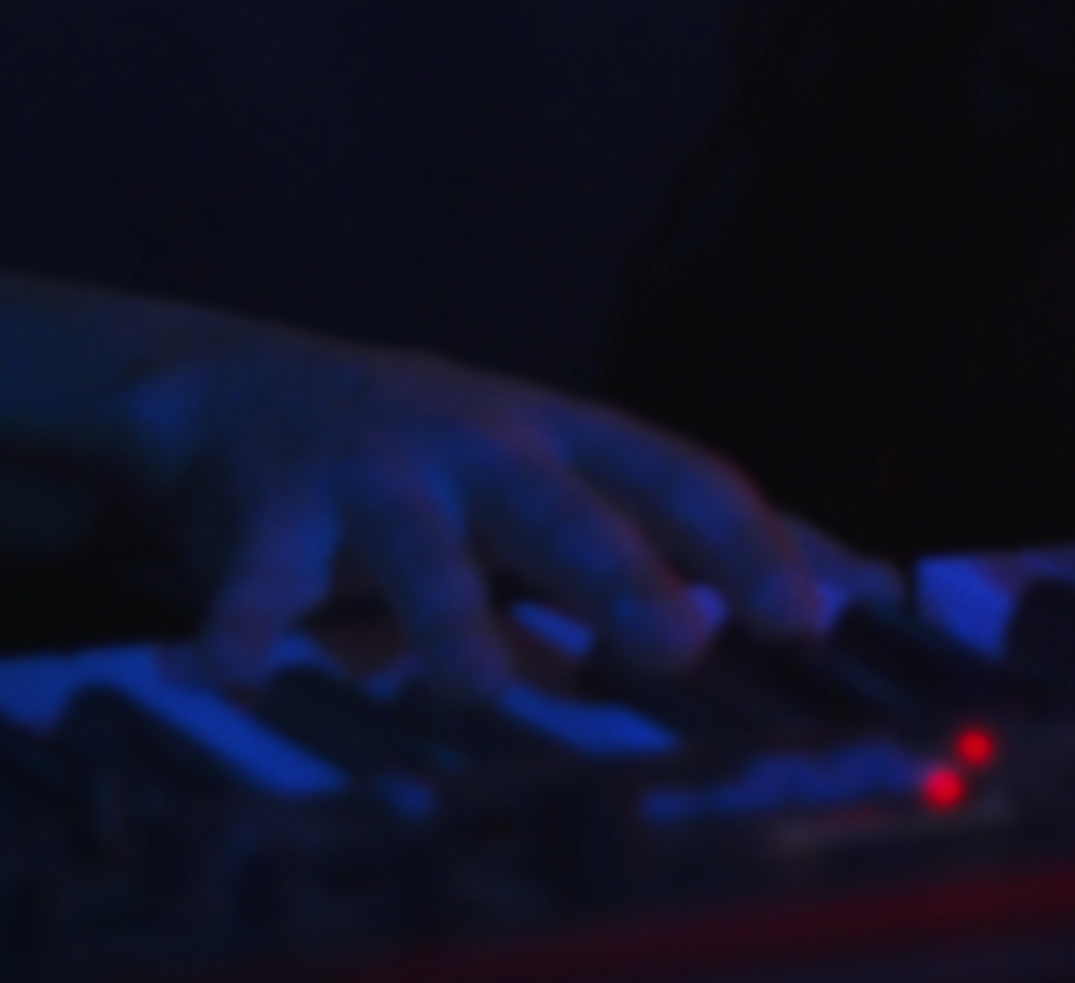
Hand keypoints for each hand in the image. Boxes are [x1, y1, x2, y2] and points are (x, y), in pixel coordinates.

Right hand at [132, 333, 863, 694]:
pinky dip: (242, 621)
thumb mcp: (561, 485)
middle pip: (567, 508)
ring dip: (449, 614)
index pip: (684, 480)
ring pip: (423, 542)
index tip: (818, 614)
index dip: (751, 543)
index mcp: (573, 441)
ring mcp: (381, 465)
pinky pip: (258, 567)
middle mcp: (488, 441)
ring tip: (473, 687)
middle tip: (677, 641)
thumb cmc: (445, 458)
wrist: (242, 387)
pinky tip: (232, 676)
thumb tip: (842, 598)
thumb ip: (680, 545)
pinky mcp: (272, 498)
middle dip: (621, 576)